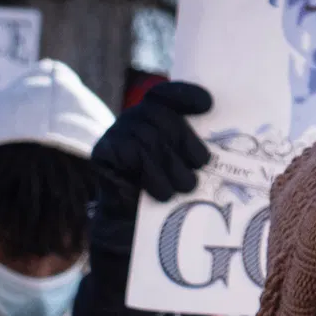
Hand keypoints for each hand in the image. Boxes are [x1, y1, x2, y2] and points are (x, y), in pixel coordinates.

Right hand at [90, 79, 213, 200]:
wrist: (129, 221)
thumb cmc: (162, 190)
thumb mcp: (182, 164)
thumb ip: (193, 149)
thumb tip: (212, 147)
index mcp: (154, 113)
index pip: (166, 95)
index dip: (186, 95)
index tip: (208, 104)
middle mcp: (134, 118)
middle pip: (161, 116)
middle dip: (185, 139)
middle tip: (201, 163)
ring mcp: (116, 132)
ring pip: (148, 137)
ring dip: (172, 165)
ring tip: (187, 186)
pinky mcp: (103, 151)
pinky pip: (131, 153)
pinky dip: (153, 175)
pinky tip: (163, 192)